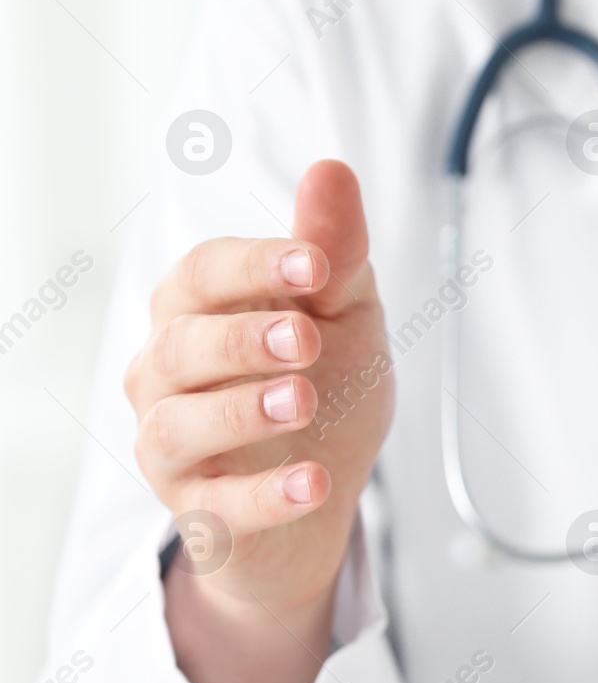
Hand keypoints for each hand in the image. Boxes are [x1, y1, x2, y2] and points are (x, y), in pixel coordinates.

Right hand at [126, 160, 392, 682]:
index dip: (254, 265)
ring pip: (178, 425)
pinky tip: (315, 483)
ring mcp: (174, 446)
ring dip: (241, 411)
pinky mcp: (199, 512)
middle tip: (305, 339)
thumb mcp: (346, 313)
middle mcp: (167, 374)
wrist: (325, 487)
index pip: (203, 273)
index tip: (316, 264)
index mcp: (199, 310)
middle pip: (180, 346)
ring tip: (303, 401)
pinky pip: (219, 506)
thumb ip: (336, 251)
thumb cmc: (326, 382)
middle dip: (240, 338)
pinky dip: (267, 495)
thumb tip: (331, 170)